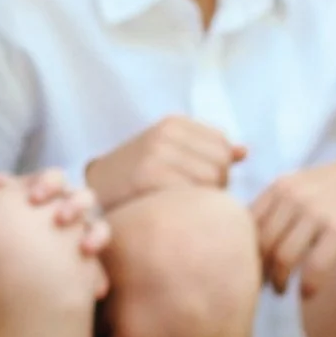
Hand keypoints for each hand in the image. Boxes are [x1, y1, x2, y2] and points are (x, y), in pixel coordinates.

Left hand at [0, 168, 112, 283]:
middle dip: (74, 205)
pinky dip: (99, 274)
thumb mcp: (5, 207)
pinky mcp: (91, 257)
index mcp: (51, 190)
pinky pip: (101, 266)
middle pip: (83, 197)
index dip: (47, 184)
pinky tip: (96, 289)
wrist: (21, 255)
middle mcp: (73, 206)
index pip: (55, 178)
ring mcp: (85, 230)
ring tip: (85, 248)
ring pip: (99, 227)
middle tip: (60, 218)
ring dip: (95, 235)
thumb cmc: (12, 222)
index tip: (33, 198)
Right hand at [84, 117, 245, 209]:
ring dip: (202, 200)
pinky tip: (169, 213)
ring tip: (178, 206)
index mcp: (174, 123)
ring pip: (211, 182)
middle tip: (187, 200)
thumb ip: (206, 151)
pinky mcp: (147, 176)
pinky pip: (191, 195)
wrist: (91, 192)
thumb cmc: (136, 177)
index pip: (224, 147)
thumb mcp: (169, 154)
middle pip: (221, 166)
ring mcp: (156, 153)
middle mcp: (166, 133)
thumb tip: (243, 152)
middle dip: (213, 187)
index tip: (194, 184)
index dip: (218, 171)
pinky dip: (187, 208)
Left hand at [250, 149, 335, 296]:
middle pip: (261, 245)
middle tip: (264, 286)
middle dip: (259, 271)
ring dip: (279, 282)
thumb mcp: (304, 186)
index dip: (243, 252)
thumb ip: (279, 208)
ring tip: (283, 291)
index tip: (248, 269)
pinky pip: (314, 266)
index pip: (247, 226)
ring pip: (282, 258)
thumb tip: (257, 246)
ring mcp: (315, 211)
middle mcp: (292, 196)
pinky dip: (308, 286)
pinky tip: (308, 294)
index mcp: (279, 187)